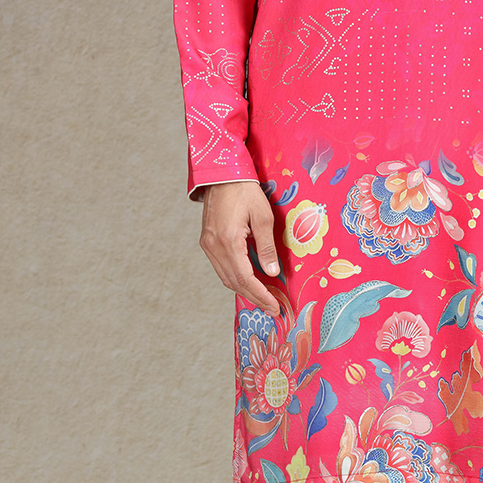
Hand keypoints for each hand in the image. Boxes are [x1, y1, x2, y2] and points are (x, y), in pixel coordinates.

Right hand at [198, 181, 281, 314]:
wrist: (222, 174)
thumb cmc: (245, 191)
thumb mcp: (263, 216)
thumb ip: (267, 246)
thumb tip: (272, 272)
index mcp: (228, 241)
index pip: (244, 278)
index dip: (260, 295)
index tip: (275, 307)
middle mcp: (213, 247)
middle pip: (233, 282)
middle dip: (254, 297)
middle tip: (272, 308)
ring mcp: (207, 245)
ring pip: (225, 277)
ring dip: (244, 290)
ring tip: (264, 298)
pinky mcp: (207, 241)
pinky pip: (221, 267)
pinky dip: (236, 278)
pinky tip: (249, 281)